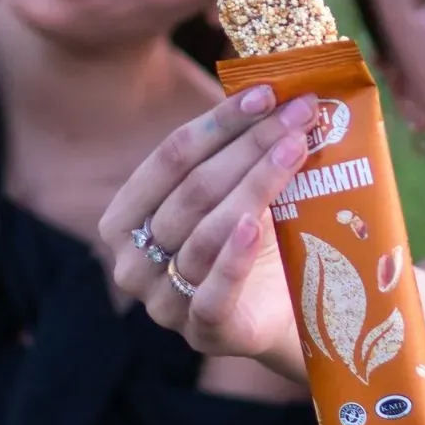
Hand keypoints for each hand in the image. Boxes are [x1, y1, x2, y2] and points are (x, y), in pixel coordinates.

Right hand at [100, 85, 316, 371]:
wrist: (277, 315)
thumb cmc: (248, 244)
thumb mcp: (230, 194)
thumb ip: (234, 153)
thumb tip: (275, 91)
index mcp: (124, 219)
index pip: (170, 158)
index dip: (219, 123)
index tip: (268, 93)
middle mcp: (132, 262)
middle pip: (193, 190)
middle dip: (250, 145)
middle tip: (299, 113)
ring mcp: (164, 302)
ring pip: (207, 232)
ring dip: (256, 183)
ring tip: (297, 148)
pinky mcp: (204, 332)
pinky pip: (213, 292)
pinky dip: (232, 257)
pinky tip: (253, 225)